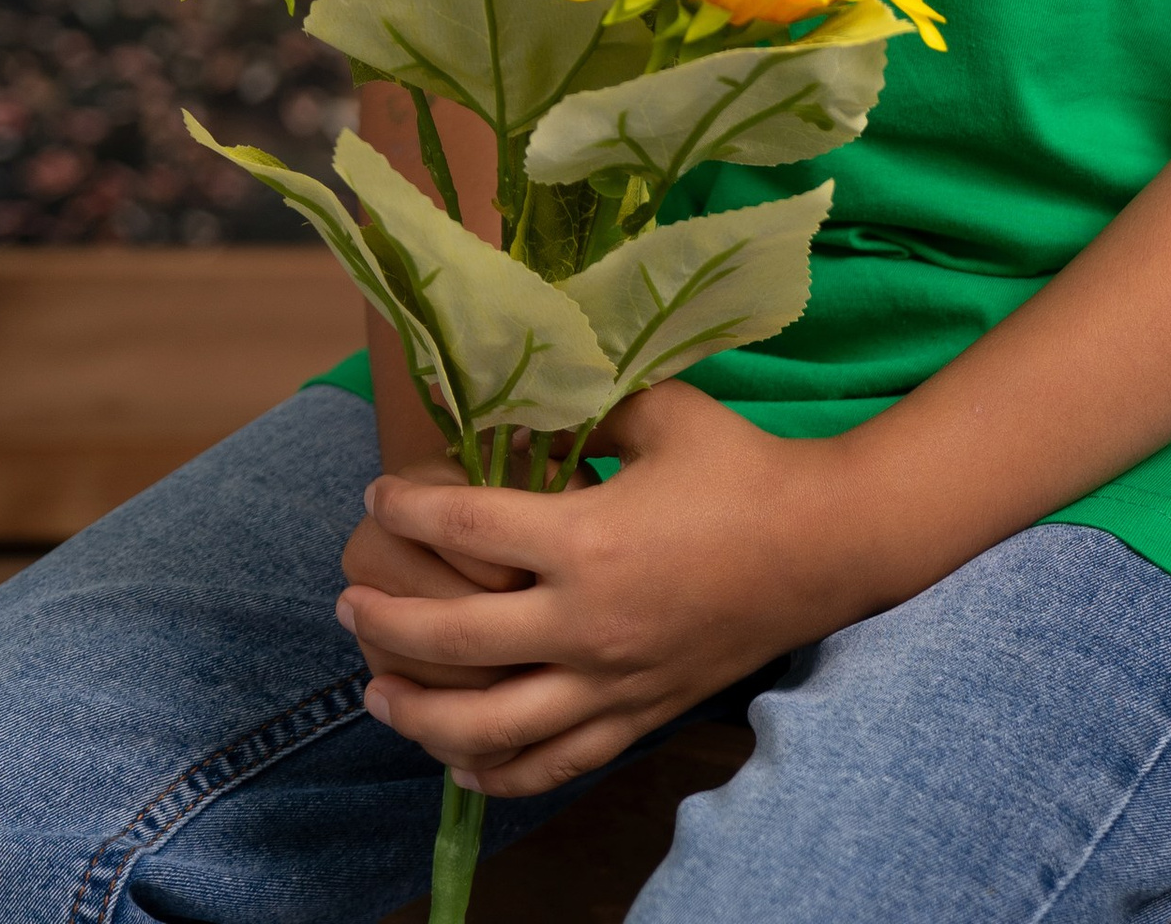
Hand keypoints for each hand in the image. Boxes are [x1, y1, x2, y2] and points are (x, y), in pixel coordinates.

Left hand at [336, 384, 880, 794]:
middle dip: (385, 620)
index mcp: (587, 537)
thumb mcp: (662, 411)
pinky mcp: (635, 718)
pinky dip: (493, 772)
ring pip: (488, 727)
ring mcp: (610, 682)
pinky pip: (549, 765)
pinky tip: (456, 760)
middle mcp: (587, 621)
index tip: (378, 493)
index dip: (409, 505)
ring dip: (419, 713)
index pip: (466, 525)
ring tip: (377, 689)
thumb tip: (521, 398)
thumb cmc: (740, 467)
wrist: (822, 546)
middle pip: (454, 639)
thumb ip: (586, 406)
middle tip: (348, 598)